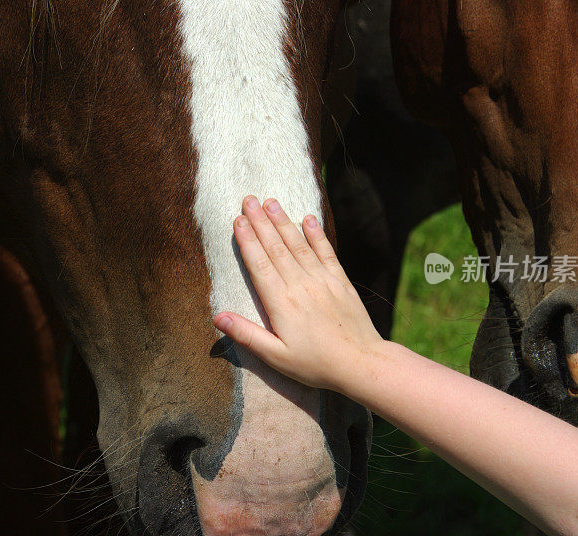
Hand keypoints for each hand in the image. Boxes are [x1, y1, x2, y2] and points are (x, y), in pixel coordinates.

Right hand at [213, 196, 382, 391]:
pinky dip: (316, 235)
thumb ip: (246, 335)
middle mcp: (300, 285)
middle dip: (260, 222)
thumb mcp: (275, 356)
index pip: (259, 264)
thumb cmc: (315, 364)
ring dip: (283, 221)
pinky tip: (308, 219)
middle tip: (248, 199)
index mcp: (281, 302)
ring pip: (298, 244)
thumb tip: (217, 317)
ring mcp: (322, 280)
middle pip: (276, 247)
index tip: (237, 220)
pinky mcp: (340, 281)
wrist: (360, 363)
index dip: (247, 240)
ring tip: (270, 202)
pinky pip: (326, 252)